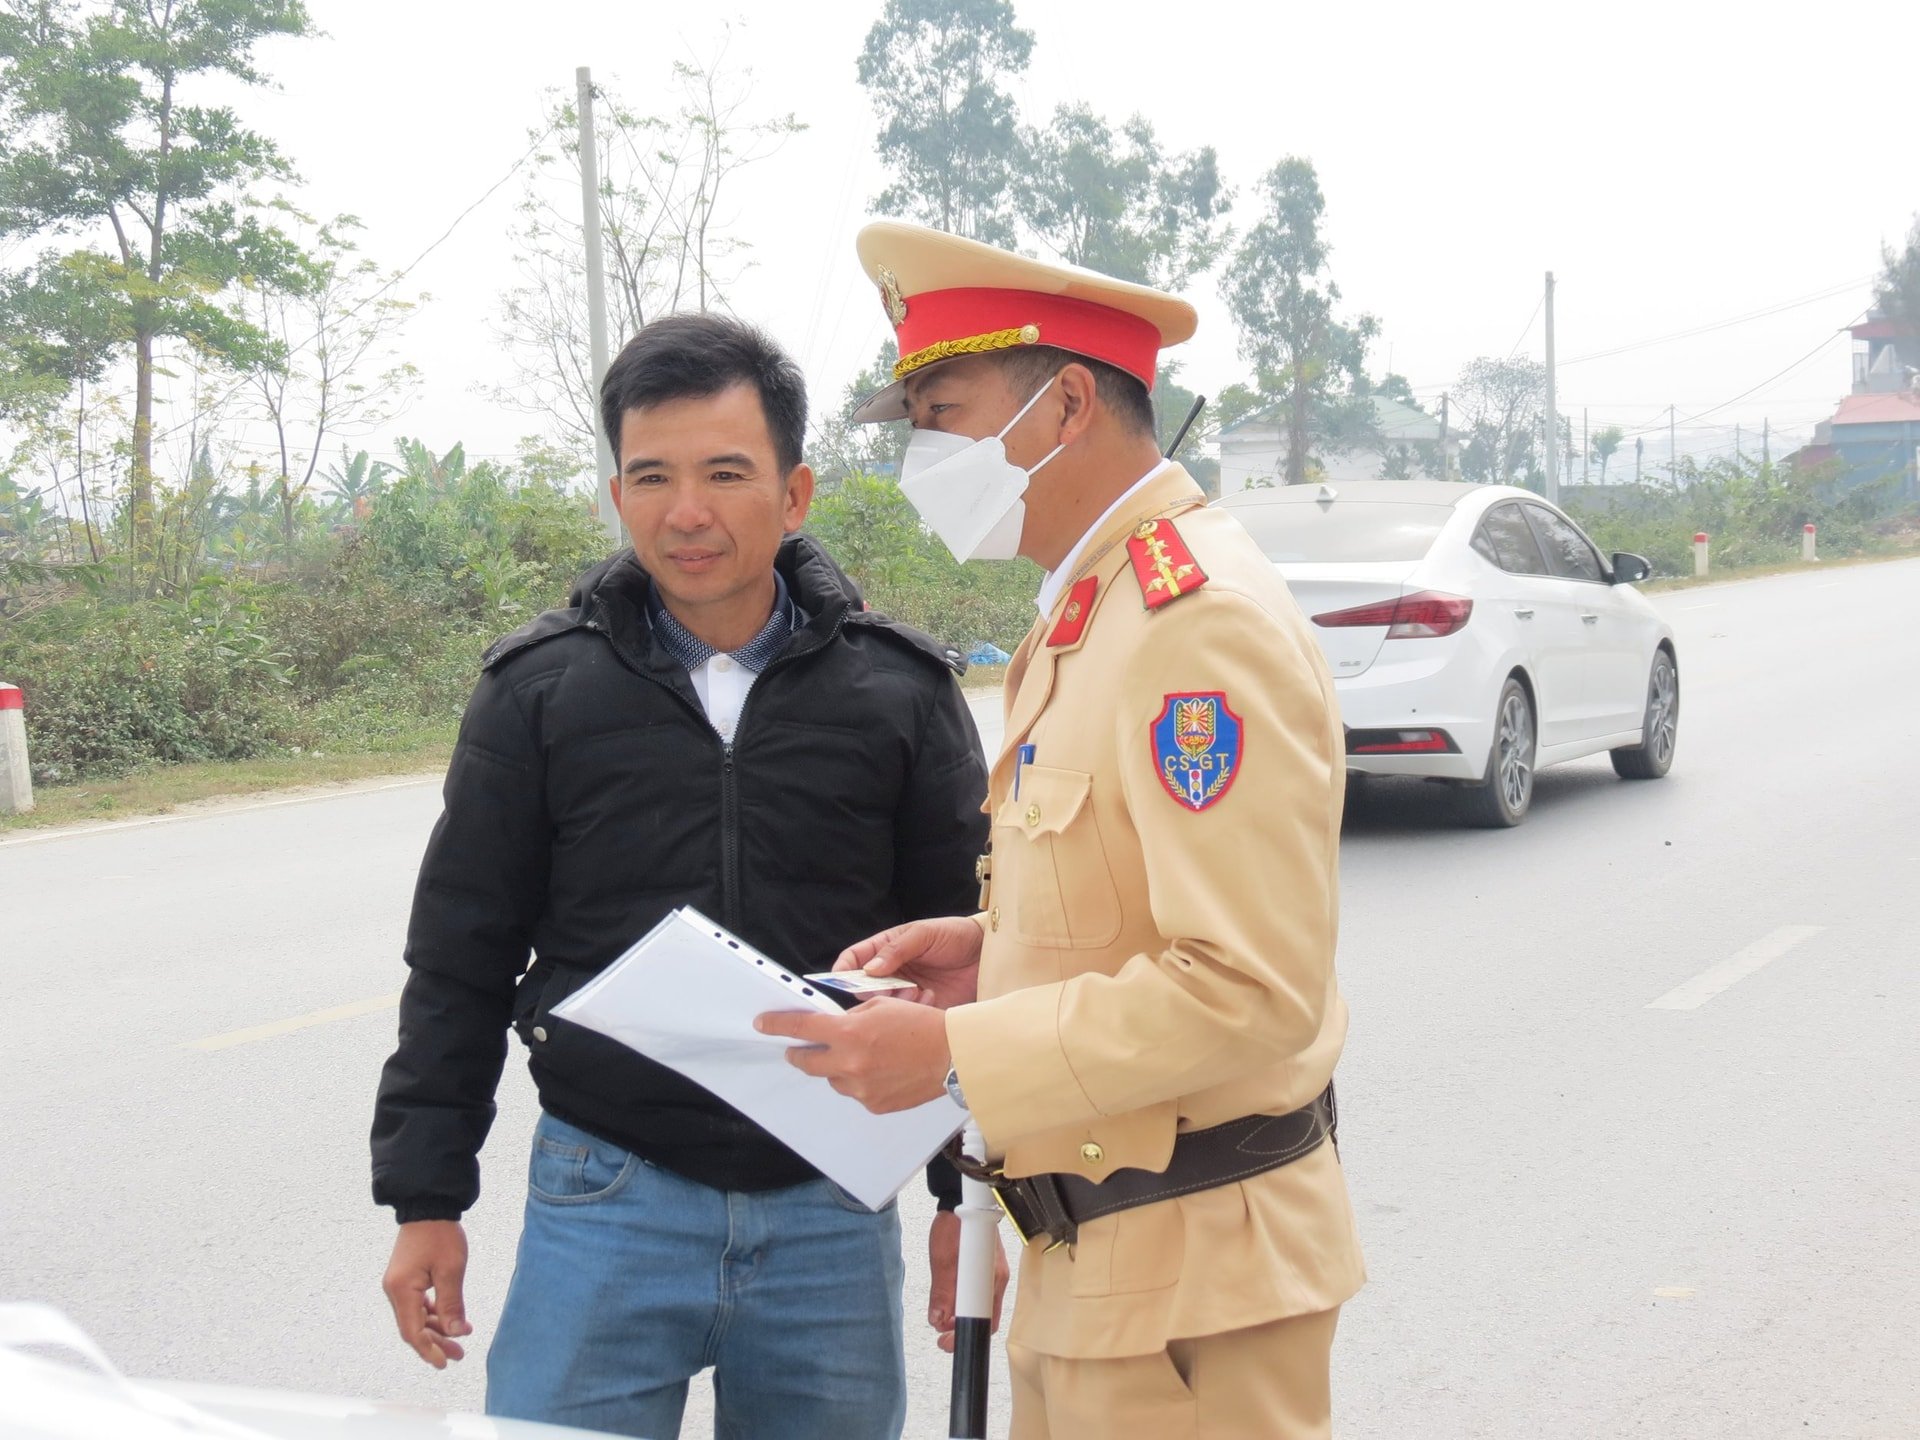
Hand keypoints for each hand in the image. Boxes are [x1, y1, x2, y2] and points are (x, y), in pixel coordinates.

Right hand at [382, 1220, 471, 1367]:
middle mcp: (395, 1290)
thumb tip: (454, 1332)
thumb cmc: (440, 1234)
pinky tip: (452, 1319)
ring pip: (416, 1317)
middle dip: (436, 1343)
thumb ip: (451, 1304)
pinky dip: (434, 1314)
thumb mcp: (451, 1270)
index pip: (412, 1331)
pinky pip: (418, 1305)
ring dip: (437, 1329)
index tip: (444, 1362)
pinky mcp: (406, 1279)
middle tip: (458, 1355)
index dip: (428, 1350)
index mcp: (402, 1290)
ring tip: (461, 1338)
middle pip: (414, 1327)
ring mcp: (399, 1285)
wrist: (428, 1206)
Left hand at [754, 997, 950, 1112]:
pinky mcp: (874, 1105)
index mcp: (849, 1034)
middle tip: (801, 1049)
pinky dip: (861, 1081)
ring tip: (866, 1056)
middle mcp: (849, 1065)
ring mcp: (860, 1089)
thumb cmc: (921, 1025)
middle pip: (807, 1062)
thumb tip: (832, 1028)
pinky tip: (882, 1071)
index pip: (801, 1029)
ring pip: (834, 1079)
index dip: (777, 1025)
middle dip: (800, 1054)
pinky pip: (856, 1092)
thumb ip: (850, 1018)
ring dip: (839, 1067)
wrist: (952, 1056)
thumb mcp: (880, 1008)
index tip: (762, 1024)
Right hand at [834, 916, 983, 1010]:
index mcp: (887, 950)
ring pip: (884, 1005)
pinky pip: (907, 1017)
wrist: (987, 954)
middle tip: (888, 989)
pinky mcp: (922, 1009)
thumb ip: (896, 949)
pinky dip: (914, 1009)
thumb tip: (869, 969)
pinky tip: (930, 997)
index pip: (854, 959)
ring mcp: (906, 992)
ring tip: (915, 990)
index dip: (843, 969)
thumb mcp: (924, 934)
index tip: (840, 977)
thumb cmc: (955, 936)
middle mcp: (892, 973)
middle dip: (871, 991)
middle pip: (864, 988)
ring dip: (895, 1000)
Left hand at [927, 1209, 1008, 1353]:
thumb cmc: (956, 1224)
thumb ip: (942, 1292)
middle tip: (940, 1332)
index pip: (986, 1321)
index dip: (965, 1334)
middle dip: (960, 1327)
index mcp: (993, 1279)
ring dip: (957, 1314)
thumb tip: (939, 1320)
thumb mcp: (943, 1260)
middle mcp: (995, 1280)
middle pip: (982, 1317)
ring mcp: (989, 1276)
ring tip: (939, 1314)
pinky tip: (947, 1298)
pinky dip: (959, 1301)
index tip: (946, 1340)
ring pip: (976, 1306)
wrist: (959, 1201)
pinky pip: (973, 1294)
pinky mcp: (981, 1271)